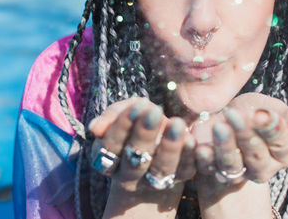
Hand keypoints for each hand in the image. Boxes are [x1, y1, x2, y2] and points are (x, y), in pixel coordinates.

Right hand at [88, 98, 195, 217]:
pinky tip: (191, 138)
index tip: (136, 106)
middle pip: (135, 161)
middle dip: (144, 135)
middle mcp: (129, 176)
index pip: (110, 146)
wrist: (160, 147)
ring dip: (169, 147)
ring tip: (177, 124)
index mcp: (109, 160)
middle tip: (155, 112)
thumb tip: (95, 127)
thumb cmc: (137, 123)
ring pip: (161, 169)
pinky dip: (189, 155)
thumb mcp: (124, 113)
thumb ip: (112, 115)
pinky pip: (185, 170)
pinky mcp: (180, 179)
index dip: (122, 127)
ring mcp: (155, 181)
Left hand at [190, 93, 287, 217]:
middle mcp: (264, 168)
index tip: (261, 113)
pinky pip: (209, 168)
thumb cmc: (251, 111)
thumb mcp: (271, 107)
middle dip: (246, 134)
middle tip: (234, 115)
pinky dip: (205, 159)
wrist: (224, 121)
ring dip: (225, 147)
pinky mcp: (214, 172)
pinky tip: (201, 147)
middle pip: (257, 155)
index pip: (282, 143)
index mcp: (284, 153)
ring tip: (219, 127)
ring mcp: (239, 174)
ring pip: (233, 165)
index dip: (271, 129)